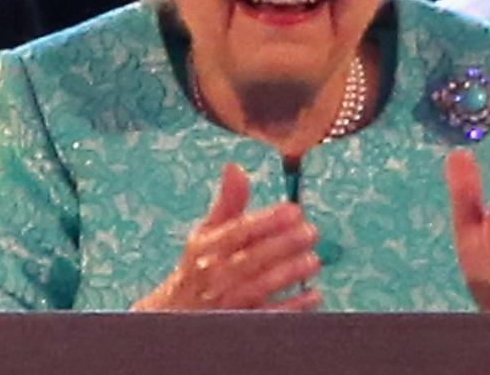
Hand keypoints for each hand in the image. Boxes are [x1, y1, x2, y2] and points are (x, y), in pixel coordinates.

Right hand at [131, 163, 321, 310]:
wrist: (175, 314)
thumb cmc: (199, 267)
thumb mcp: (207, 233)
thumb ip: (228, 202)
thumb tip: (235, 167)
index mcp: (206, 248)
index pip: (237, 232)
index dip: (267, 221)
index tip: (294, 211)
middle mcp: (213, 275)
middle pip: (251, 259)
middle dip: (283, 245)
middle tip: (311, 232)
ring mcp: (226, 303)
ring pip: (259, 287)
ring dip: (288, 273)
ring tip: (314, 260)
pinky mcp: (239, 323)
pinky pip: (268, 316)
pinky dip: (292, 307)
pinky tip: (313, 294)